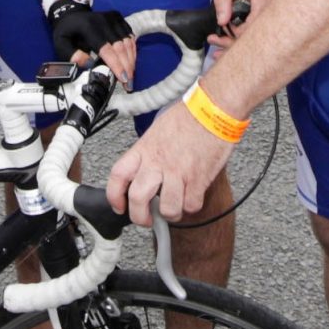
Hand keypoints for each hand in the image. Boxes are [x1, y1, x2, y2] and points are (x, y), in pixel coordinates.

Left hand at [47, 0, 137, 82]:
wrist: (71, 13)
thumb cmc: (67, 32)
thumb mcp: (61, 44)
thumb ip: (72, 55)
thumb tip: (87, 64)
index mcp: (88, 27)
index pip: (105, 48)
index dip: (116, 65)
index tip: (123, 79)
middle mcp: (103, 20)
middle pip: (120, 47)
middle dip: (126, 67)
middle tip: (128, 84)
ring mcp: (112, 18)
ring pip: (128, 42)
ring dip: (130, 61)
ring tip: (130, 77)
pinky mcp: (119, 18)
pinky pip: (130, 36)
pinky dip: (131, 51)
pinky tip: (130, 63)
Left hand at [106, 103, 236, 226]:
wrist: (213, 109)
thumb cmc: (188, 115)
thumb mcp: (157, 131)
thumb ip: (147, 153)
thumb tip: (143, 170)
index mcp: (144, 149)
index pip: (118, 176)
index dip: (114, 196)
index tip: (120, 206)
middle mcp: (157, 162)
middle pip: (137, 199)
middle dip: (140, 217)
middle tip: (146, 219)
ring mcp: (178, 172)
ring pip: (167, 209)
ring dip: (171, 213)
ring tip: (174, 207)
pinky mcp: (198, 179)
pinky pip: (191, 205)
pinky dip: (192, 205)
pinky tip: (192, 195)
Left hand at [205, 0, 274, 53]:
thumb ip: (223, 1)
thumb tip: (222, 22)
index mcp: (264, 3)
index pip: (250, 30)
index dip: (232, 35)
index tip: (217, 34)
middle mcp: (270, 12)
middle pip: (252, 38)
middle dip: (231, 45)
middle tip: (213, 41)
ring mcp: (269, 16)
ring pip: (253, 36)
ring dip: (234, 42)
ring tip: (215, 41)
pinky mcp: (264, 16)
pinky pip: (253, 30)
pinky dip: (240, 35)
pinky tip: (226, 38)